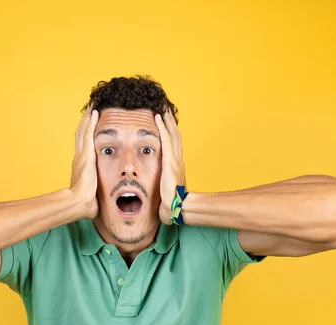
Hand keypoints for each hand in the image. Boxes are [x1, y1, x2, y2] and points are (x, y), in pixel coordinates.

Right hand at [69, 104, 99, 219]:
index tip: (89, 127)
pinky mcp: (86, 154)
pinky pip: (89, 134)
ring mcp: (82, 155)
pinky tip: (95, 112)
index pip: (83, 146)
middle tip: (90, 110)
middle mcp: (79, 157)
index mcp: (80, 166)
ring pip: (84, 131)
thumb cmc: (85, 203)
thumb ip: (94, 195)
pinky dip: (91, 122)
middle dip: (85, 122)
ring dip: (88, 118)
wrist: (78, 203)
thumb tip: (97, 205)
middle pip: (81, 134)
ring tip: (93, 107)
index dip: (85, 135)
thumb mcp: (91, 196)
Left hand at [155, 108, 185, 224]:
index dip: (170, 130)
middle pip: (175, 134)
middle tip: (165, 107)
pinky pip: (165, 140)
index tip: (166, 119)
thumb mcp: (166, 186)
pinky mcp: (170, 161)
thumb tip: (158, 179)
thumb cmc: (170, 201)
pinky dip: (162, 128)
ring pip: (172, 133)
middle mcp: (178, 158)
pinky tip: (157, 118)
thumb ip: (163, 179)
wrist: (177, 207)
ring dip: (167, 120)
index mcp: (176, 164)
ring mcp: (175, 159)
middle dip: (170, 120)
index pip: (174, 142)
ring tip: (162, 107)